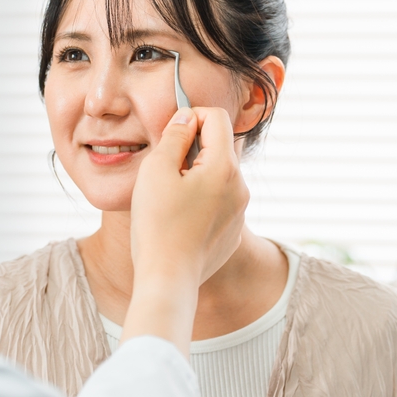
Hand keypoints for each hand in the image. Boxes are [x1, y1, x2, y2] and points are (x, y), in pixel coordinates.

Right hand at [121, 107, 249, 354]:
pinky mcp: (232, 231)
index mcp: (224, 167)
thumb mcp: (156, 170)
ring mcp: (240, 211)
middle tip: (165, 172)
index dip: (190, 117)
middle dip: (193, 149)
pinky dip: (201, 201)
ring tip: (170, 200)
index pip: (216, 118)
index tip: (170, 137)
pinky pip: (219, 202)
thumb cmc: (157, 225)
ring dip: (197, 176)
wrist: (168, 279)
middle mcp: (240, 187)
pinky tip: (180, 221)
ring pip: (219, 176)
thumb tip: (186, 118)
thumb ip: (174, 136)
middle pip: (219, 147)